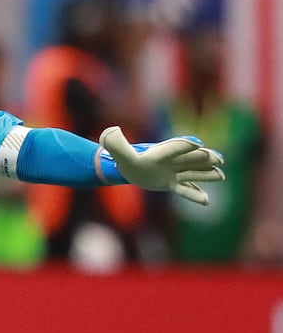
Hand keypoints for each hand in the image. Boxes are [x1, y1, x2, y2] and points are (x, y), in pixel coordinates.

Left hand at [98, 126, 224, 205]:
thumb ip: (115, 142)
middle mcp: (170, 161)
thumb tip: (112, 131)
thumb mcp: (118, 151)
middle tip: (217, 159)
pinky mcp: (170, 183)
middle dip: (203, 159)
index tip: (196, 144)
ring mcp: (173, 172)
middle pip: (190, 159)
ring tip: (220, 175)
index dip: (183, 145)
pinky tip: (206, 201)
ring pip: (193, 173)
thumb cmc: (125, 158)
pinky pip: (185, 189)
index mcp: (160, 152)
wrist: (128, 167)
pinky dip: (195, 194)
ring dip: (206, 174)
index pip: (173, 147)